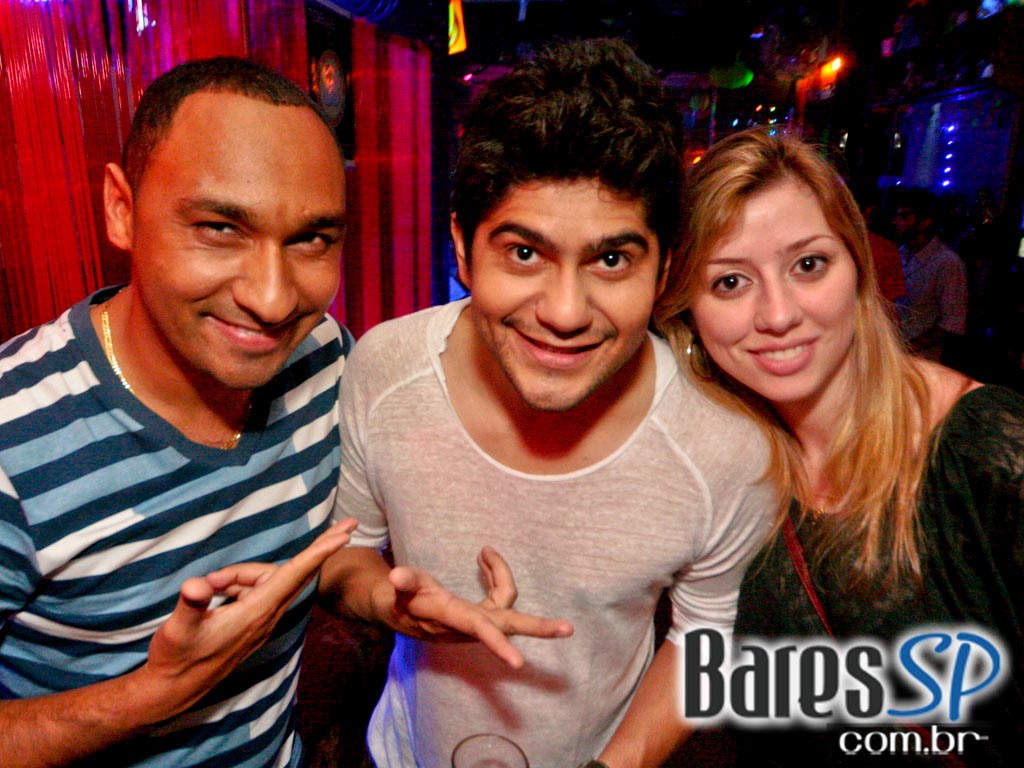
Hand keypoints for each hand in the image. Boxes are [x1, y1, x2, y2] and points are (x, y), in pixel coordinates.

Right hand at [140, 518, 356, 713]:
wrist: (173, 689)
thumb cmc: (176, 658)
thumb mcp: (177, 630)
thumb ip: (190, 606)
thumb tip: (197, 585)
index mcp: (256, 613)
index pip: (295, 575)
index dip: (319, 553)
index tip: (345, 536)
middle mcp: (266, 616)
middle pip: (299, 573)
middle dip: (322, 549)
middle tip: (348, 524)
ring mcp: (261, 620)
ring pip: (267, 579)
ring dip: (243, 573)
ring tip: (209, 585)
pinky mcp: (252, 623)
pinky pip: (257, 591)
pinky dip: (239, 584)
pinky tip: (214, 591)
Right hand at [386, 546, 572, 667]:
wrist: (393, 611)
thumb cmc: (398, 600)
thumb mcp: (396, 591)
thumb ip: (403, 584)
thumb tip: (397, 577)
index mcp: (454, 620)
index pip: (482, 630)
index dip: (500, 644)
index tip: (519, 663)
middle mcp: (471, 624)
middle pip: (510, 623)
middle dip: (538, 627)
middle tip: (568, 629)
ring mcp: (477, 619)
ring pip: (505, 601)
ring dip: (502, 575)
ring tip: (485, 552)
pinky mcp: (478, 613)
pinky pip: (497, 593)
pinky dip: (494, 573)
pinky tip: (484, 558)